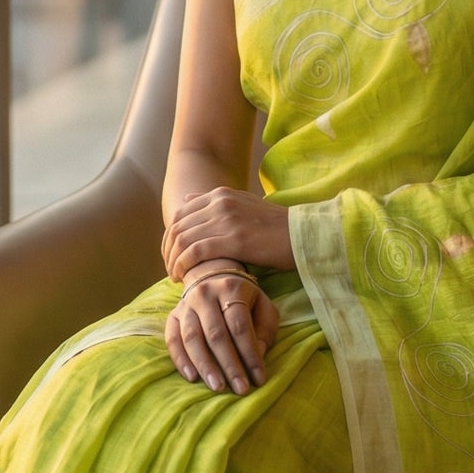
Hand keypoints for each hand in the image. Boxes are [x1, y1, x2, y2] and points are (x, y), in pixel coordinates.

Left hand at [162, 188, 295, 280]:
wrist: (305, 234)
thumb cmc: (278, 227)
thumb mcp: (246, 206)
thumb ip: (219, 204)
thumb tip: (189, 200)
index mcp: (222, 194)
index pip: (181, 214)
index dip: (170, 237)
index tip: (172, 255)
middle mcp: (220, 202)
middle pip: (178, 227)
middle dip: (168, 251)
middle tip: (171, 270)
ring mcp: (226, 219)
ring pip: (183, 240)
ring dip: (174, 261)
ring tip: (176, 277)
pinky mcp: (234, 239)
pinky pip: (196, 251)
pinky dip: (185, 266)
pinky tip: (185, 278)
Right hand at [166, 270, 281, 394]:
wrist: (212, 275)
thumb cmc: (243, 298)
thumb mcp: (262, 306)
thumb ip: (264, 330)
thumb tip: (257, 356)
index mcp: (231, 289)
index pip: (240, 327)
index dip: (250, 355)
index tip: (259, 379)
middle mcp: (205, 295)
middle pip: (216, 335)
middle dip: (229, 365)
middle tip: (240, 389)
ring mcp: (186, 304)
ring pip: (192, 338)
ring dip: (205, 366)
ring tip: (217, 387)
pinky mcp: (173, 315)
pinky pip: (172, 339)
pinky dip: (181, 360)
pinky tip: (192, 377)